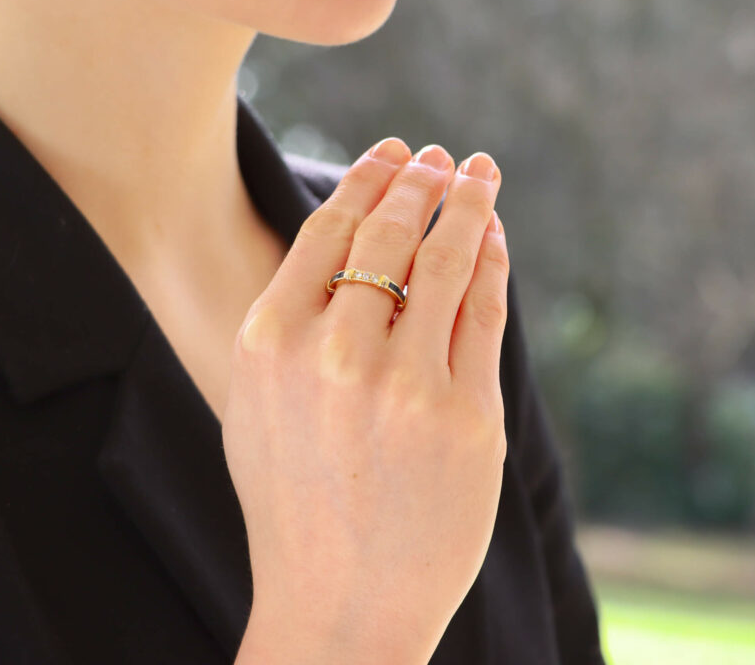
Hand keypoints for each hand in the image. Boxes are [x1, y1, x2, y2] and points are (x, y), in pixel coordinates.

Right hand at [223, 138, 507, 664]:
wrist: (338, 603)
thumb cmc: (293, 497)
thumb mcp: (259, 402)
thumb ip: (290, 320)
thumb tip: (343, 237)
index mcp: (269, 342)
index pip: (328, 229)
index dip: (367, 178)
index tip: (393, 151)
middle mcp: (334, 352)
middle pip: (390, 233)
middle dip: (421, 180)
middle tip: (440, 155)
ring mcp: (404, 384)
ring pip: (447, 259)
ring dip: (467, 202)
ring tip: (478, 172)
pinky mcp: (467, 415)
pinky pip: (485, 310)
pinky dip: (493, 259)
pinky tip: (495, 233)